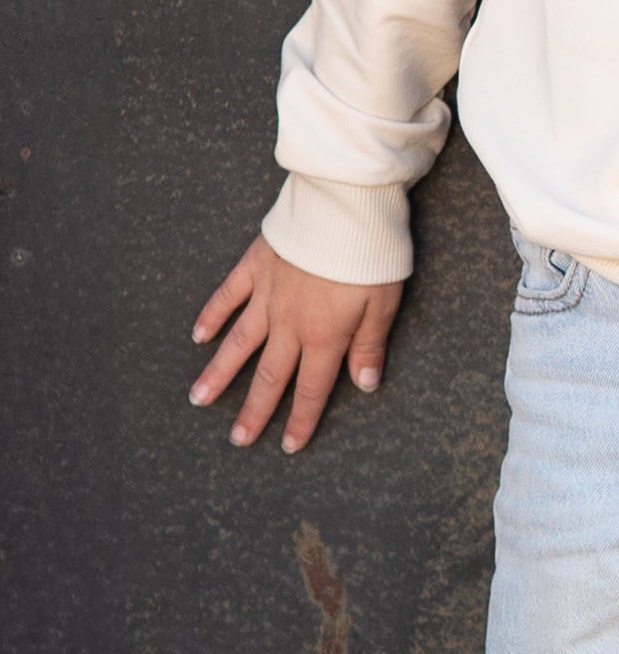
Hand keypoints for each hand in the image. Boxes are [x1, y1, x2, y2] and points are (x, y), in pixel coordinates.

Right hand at [190, 237, 401, 453]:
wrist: (345, 206)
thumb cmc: (371, 255)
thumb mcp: (385, 305)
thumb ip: (369, 346)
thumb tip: (363, 384)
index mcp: (324, 336)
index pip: (311, 388)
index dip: (300, 420)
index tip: (289, 447)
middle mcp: (290, 323)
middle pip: (270, 375)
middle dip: (254, 411)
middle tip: (237, 440)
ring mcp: (268, 295)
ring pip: (239, 343)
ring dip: (219, 373)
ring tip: (199, 399)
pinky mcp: (256, 267)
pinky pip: (228, 297)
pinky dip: (212, 317)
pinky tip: (198, 336)